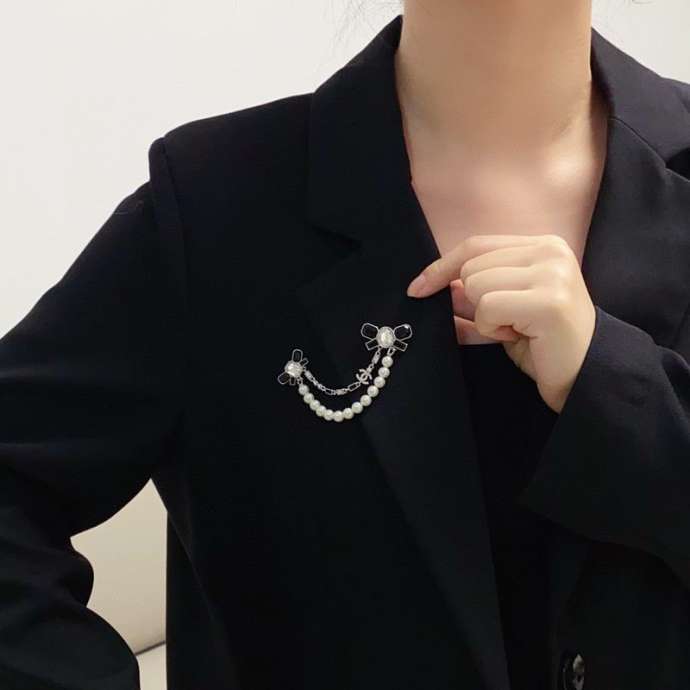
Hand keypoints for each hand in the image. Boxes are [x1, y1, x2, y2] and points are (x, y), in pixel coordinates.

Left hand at [406, 234, 596, 412]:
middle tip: (508, 322)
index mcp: (542, 246)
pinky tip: (518, 336)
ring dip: (485, 318)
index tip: (417, 289)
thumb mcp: (501, 310)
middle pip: (471, 267)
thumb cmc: (542, 343)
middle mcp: (550, 251)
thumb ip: (471, 293)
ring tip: (516, 329)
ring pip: (475, 285)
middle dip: (475, 302)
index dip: (441, 266)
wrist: (584, 377)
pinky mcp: (549, 300)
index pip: (475, 245)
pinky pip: (487, 307)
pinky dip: (492, 329)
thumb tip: (430, 286)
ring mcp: (552, 273)